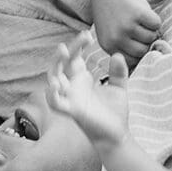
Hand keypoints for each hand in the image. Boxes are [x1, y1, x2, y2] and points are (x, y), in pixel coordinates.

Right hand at [45, 34, 131, 153]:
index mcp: (81, 79)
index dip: (77, 45)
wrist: (117, 135)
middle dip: (66, 51)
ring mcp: (70, 98)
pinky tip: (54, 85)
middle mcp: (72, 87)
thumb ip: (118, 72)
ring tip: (62, 51)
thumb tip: (117, 54)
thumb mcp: (119, 88)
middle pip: (61, 64)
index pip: (73, 57)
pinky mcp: (72, 112)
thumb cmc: (114, 113)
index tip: (88, 35)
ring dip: (55, 66)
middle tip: (78, 39)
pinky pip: (56, 103)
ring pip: (53, 80)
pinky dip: (52, 95)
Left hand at [89, 0, 161, 65]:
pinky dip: (154, 17)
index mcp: (108, 45)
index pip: (133, 60)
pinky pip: (156, 24)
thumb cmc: (113, 11)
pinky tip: (142, 10)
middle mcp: (116, 38)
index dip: (139, 51)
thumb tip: (144, 67)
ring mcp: (127, 25)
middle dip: (146, 40)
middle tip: (139, 27)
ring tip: (138, 18)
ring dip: (150, 28)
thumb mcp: (111, 32)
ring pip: (151, 37)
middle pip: (144, 50)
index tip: (137, 40)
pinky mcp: (138, 13)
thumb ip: (123, 48)